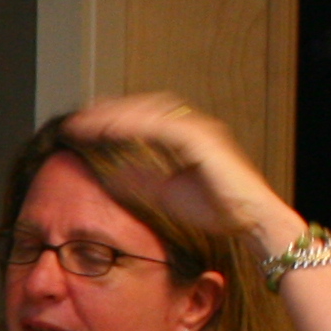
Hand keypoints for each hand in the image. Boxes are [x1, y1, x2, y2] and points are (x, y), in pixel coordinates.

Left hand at [66, 91, 301, 249]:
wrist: (251, 222)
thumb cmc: (218, 211)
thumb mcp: (166, 194)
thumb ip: (141, 180)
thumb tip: (111, 174)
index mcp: (185, 137)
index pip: (144, 119)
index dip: (115, 117)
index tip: (85, 123)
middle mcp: (193, 128)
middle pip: (145, 108)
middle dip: (111, 110)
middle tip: (79, 117)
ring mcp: (200, 131)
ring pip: (151, 112)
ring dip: (117, 114)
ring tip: (89, 121)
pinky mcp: (203, 140)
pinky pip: (162, 127)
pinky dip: (135, 125)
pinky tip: (112, 130)